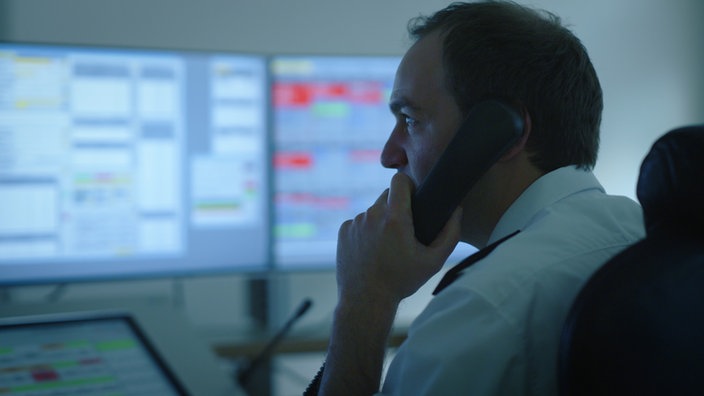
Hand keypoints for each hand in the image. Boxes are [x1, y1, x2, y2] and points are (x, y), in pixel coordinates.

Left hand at [336, 172, 461, 304]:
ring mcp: (356, 222)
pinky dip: (366, 231)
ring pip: (373, 211)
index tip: (414, 197)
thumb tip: (457, 211)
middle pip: (387, 195)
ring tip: (387, 245)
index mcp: (395, 218)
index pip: (400, 180)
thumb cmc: (401, 281)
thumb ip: (450, 234)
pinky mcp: (344, 231)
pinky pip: (359, 223)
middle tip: (404, 228)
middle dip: (396, 207)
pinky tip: (371, 250)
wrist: (366, 300)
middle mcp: (372, 215)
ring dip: (381, 221)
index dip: (409, 185)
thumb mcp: (433, 261)